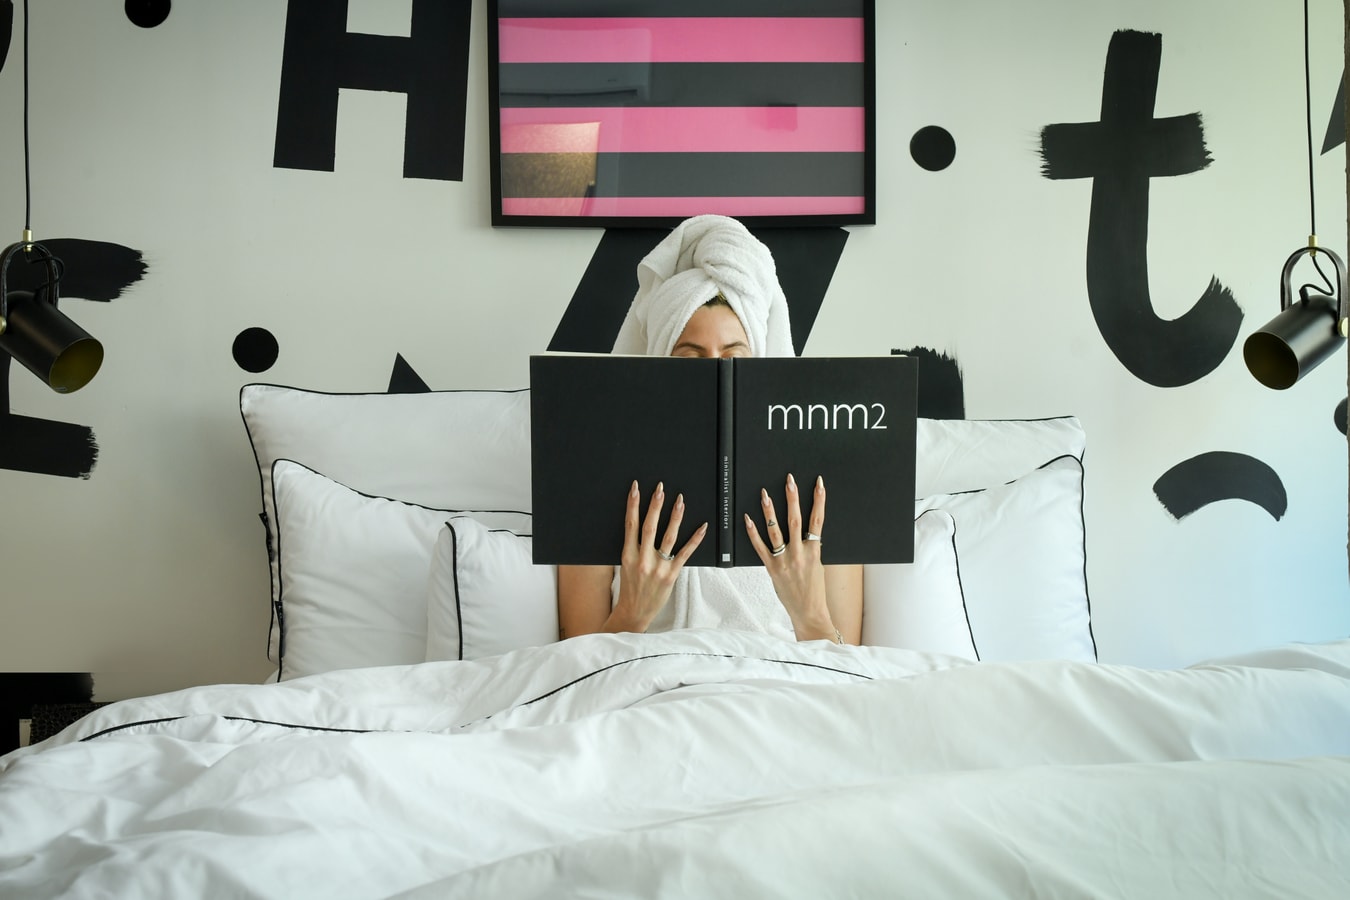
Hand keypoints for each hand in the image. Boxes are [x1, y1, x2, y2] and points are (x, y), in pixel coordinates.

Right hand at [611, 480, 706, 632]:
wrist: (634, 612)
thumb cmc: (630, 588)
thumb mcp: (624, 565)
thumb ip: (633, 547)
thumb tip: (638, 524)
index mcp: (628, 555)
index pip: (630, 524)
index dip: (633, 504)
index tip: (636, 488)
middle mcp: (642, 560)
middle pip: (649, 527)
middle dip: (655, 506)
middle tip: (661, 489)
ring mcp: (658, 567)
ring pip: (668, 537)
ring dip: (674, 517)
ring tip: (680, 501)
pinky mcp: (671, 575)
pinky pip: (685, 553)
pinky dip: (695, 539)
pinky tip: (701, 527)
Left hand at [744, 473, 837, 641]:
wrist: (809, 612)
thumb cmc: (814, 590)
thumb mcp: (818, 565)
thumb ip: (811, 547)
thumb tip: (808, 532)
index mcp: (814, 551)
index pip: (817, 520)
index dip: (819, 500)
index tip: (818, 483)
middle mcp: (800, 553)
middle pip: (795, 520)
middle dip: (792, 498)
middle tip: (788, 480)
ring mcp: (784, 560)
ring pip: (776, 531)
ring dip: (770, 511)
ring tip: (765, 494)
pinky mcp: (771, 568)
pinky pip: (760, 547)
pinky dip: (753, 532)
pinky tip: (748, 519)